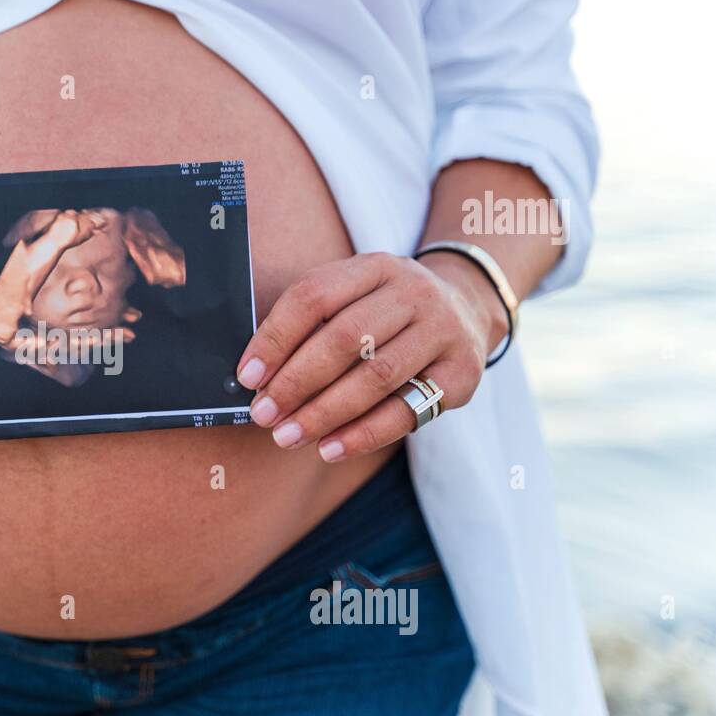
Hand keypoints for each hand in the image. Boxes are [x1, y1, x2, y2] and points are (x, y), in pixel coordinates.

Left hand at [235, 251, 504, 460]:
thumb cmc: (387, 311)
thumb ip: (312, 326)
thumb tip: (259, 378)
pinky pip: (406, 410)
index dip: (275, 338)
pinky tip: (330, 448)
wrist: (467, 308)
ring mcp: (442, 331)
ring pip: (375, 376)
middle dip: (296, 382)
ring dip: (324, 412)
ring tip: (288, 435)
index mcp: (374, 266)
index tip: (247, 376)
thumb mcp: (354, 296)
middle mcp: (412, 292)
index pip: (314, 296)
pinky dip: (363, 434)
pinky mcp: (461, 374)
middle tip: (264, 414)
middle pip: (344, 338)